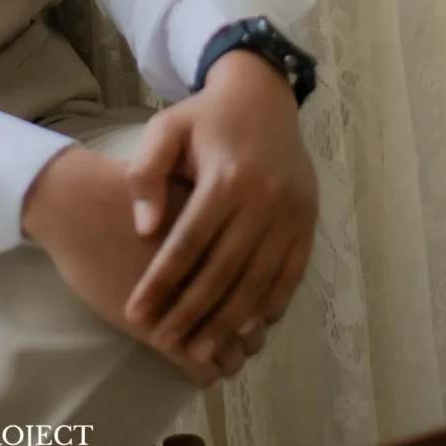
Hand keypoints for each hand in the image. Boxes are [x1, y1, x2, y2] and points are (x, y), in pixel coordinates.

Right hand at [21, 147, 264, 386]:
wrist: (78, 206)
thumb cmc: (121, 193)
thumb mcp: (178, 193)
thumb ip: (208, 217)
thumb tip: (232, 237)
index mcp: (223, 236)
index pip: (262, 281)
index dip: (261, 300)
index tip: (254, 308)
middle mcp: (215, 273)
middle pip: (252, 317)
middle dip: (250, 332)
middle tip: (245, 336)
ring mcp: (189, 306)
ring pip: (230, 348)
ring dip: (230, 357)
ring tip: (224, 358)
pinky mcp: (161, 332)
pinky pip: (199, 367)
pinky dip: (204, 374)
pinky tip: (200, 373)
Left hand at [122, 52, 317, 372]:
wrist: (263, 96)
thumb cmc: (205, 117)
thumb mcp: (165, 128)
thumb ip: (146, 174)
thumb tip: (145, 229)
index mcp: (227, 176)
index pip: (189, 243)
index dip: (161, 282)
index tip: (136, 312)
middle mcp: (264, 199)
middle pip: (225, 270)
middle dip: (192, 312)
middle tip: (164, 341)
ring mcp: (292, 213)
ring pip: (258, 281)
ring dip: (229, 321)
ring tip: (200, 350)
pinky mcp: (308, 221)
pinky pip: (291, 274)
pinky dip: (270, 304)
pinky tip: (248, 328)